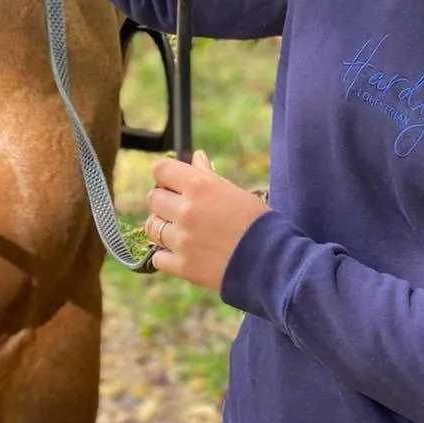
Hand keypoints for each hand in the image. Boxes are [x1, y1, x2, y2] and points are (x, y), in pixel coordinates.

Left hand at [145, 151, 269, 291]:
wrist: (271, 262)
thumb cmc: (256, 222)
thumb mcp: (234, 191)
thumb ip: (208, 174)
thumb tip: (196, 156)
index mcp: (199, 186)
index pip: (160, 170)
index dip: (165, 175)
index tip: (172, 183)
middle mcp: (186, 210)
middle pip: (153, 198)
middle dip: (163, 201)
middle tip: (178, 208)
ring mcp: (182, 240)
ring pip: (152, 227)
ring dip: (162, 226)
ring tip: (179, 231)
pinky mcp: (182, 266)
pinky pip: (158, 257)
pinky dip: (166, 255)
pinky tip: (182, 252)